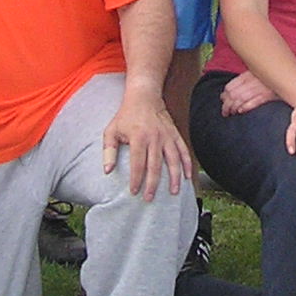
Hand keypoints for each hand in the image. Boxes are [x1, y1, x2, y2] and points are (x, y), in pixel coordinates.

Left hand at [102, 84, 190, 199]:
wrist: (144, 96)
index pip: (137, 164)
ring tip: (173, 192)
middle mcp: (154, 138)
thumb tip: (107, 170)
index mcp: (138, 137)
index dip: (136, 179)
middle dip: (153, 184)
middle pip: (155, 165)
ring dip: (174, 177)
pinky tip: (188, 177)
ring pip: (173, 160)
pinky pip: (183, 151)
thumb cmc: (125, 116)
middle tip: (149, 198)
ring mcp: (167, 136)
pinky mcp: (174, 134)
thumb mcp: (111, 130)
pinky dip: (187, 164)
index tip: (133, 192)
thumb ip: (108, 151)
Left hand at [218, 71, 279, 114]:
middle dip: (226, 104)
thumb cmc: (271, 78)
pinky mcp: (269, 95)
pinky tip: (240, 111)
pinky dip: (246, 106)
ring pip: (241, 98)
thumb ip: (242, 82)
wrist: (292, 78)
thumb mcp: (255, 75)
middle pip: (233, 93)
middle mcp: (253, 80)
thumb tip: (224, 94)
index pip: (230, 86)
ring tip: (231, 113)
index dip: (225, 96)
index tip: (224, 101)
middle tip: (225, 112)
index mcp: (248, 74)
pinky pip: (254, 101)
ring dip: (233, 107)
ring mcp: (260, 87)